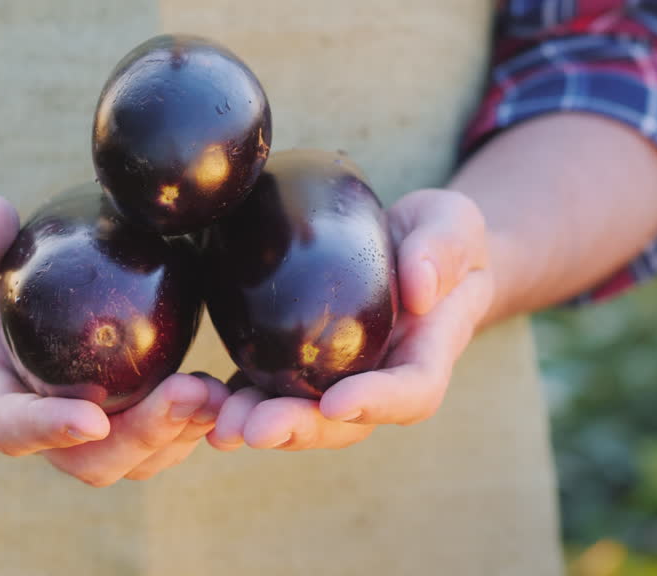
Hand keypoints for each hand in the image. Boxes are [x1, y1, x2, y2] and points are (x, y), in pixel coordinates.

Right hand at [0, 192, 228, 484]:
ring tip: (215, 395)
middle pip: (81, 460)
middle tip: (190, 394)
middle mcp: (26, 416)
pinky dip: (185, 427)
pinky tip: (219, 391)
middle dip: (138, 439)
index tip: (95, 419)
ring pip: (123, 460)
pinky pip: (148, 440)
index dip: (48, 430)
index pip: (7, 425)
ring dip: (173, 437)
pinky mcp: (108, 411)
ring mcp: (70, 421)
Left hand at [207, 189, 491, 450]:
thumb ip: (442, 250)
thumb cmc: (443, 237)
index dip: (375, 404)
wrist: (417, 247)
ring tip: (220, 426)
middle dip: (301, 428)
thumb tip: (418, 288)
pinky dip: (239, 399)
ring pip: (305, 416)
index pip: (411, 392)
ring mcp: (342, 378)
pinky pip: (273, 389)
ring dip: (262, 423)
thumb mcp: (455, 226)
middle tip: (256, 429)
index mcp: (427, 352)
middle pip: (347, 422)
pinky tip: (202, 402)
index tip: (337, 403)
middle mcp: (383, 378)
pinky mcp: (304, 365)